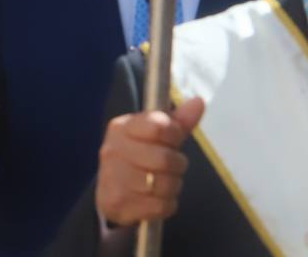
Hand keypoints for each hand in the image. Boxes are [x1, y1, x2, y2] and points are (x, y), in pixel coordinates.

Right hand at [95, 97, 204, 226]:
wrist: (108, 192)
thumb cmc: (137, 157)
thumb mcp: (153, 135)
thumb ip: (177, 121)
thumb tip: (199, 101)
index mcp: (122, 126)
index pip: (159, 126)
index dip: (175, 134)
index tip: (174, 139)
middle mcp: (114, 149)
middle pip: (165, 159)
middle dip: (177, 165)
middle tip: (172, 166)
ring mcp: (114, 178)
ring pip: (164, 184)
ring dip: (173, 186)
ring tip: (164, 182)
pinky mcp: (119, 204)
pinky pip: (161, 206)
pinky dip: (167, 204)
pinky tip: (158, 198)